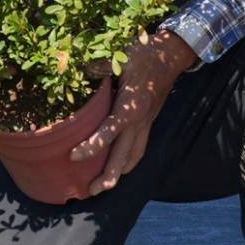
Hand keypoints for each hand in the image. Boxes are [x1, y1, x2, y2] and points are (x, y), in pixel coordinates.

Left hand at [70, 29, 196, 195]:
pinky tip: (117, 168)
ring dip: (119, 174)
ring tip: (102, 186)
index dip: (93, 145)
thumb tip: (76, 70)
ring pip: (134, 156)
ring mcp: (146, 123)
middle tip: (90, 191)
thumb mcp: (119, 55)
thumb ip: (98, 66)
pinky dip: (128, 162)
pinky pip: (139, 148)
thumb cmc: (143, 54)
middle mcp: (140, 120)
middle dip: (109, 176)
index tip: (73, 156)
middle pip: (125, 155)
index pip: (110, 130)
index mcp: (131, 105)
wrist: (171, 55)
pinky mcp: (148, 123)